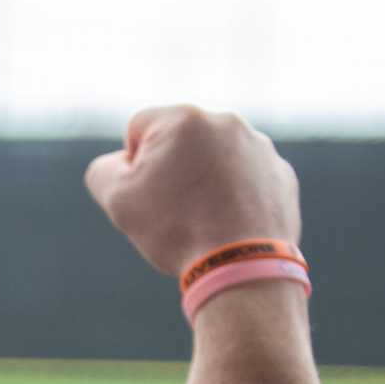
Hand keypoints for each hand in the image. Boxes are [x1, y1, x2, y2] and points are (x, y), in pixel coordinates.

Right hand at [84, 105, 300, 276]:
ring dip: (205, 180)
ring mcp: (260, 146)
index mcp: (184, 118)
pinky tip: (229, 224)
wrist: (241, 265)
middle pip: (181, 141)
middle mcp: (226, 122)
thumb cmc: (176, 229)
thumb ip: (104, 170)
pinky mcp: (281, 173)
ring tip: (203, 219)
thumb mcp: (117, 200)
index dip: (133, 165)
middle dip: (172, 169)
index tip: (147, 195)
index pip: (138, 128)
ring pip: (216, 158)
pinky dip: (235, 196)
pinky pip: (247, 178)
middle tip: (174, 210)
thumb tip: (121, 162)